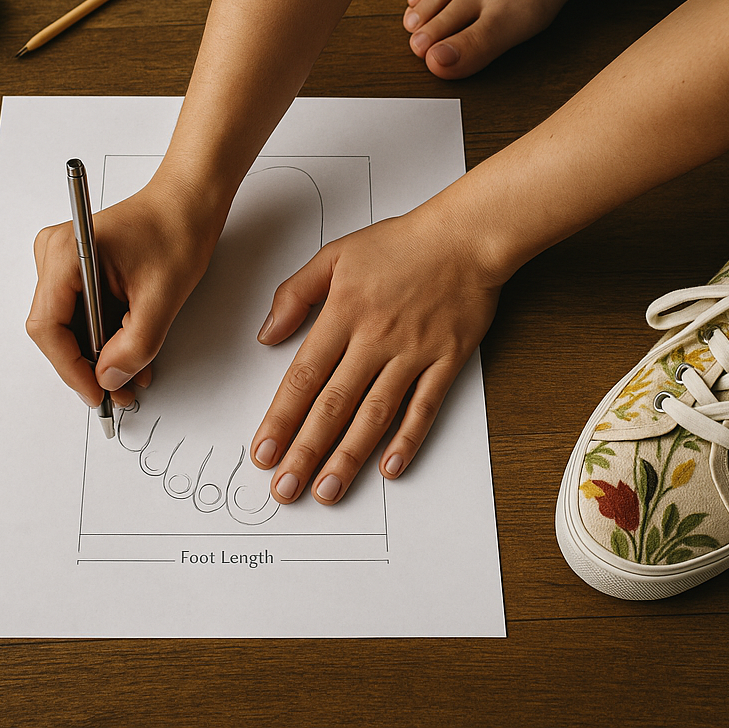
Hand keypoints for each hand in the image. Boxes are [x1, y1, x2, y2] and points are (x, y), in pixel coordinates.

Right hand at [26, 171, 222, 407]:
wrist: (190, 201)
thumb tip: (109, 380)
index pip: (48, 327)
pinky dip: (105, 333)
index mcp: (67, 254)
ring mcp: (64, 259)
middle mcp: (55, 254)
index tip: (96, 392)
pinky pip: (83, 310)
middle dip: (88, 365)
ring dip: (100, 352)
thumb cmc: (177, 230)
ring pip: (71, 323)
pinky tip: (130, 351)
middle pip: (56, 328)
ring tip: (133, 373)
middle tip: (118, 393)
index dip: (70, 367)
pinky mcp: (79, 265)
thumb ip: (135, 346)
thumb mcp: (162, 297)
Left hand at [249, 193, 502, 503]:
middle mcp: (375, 339)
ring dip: (348, 457)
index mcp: (343, 314)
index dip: (281, 419)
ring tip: (327, 491)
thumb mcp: (335, 254)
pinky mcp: (445, 361)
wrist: (465, 237)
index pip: (304, 377)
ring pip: (374, 414)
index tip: (263, 452)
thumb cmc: (401, 244)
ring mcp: (412, 353)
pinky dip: (408, 439)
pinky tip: (390, 468)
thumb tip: (267, 334)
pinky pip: (424, 407)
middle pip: (333, 405)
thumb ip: (295, 293)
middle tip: (285, 489)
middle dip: (305, 452)